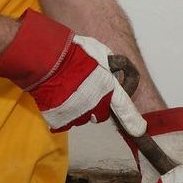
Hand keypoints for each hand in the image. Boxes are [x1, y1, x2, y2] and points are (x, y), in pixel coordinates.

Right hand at [0, 9, 145, 135]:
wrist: (43, 59)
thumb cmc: (71, 52)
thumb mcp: (99, 52)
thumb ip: (110, 65)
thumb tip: (115, 70)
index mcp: (107, 88)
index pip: (125, 108)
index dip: (133, 120)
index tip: (139, 130)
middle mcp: (95, 105)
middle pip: (102, 114)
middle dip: (97, 105)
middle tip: (85, 89)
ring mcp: (77, 114)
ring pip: (84, 118)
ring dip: (80, 109)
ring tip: (68, 90)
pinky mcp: (60, 119)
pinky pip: (66, 121)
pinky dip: (64, 113)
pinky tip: (58, 98)